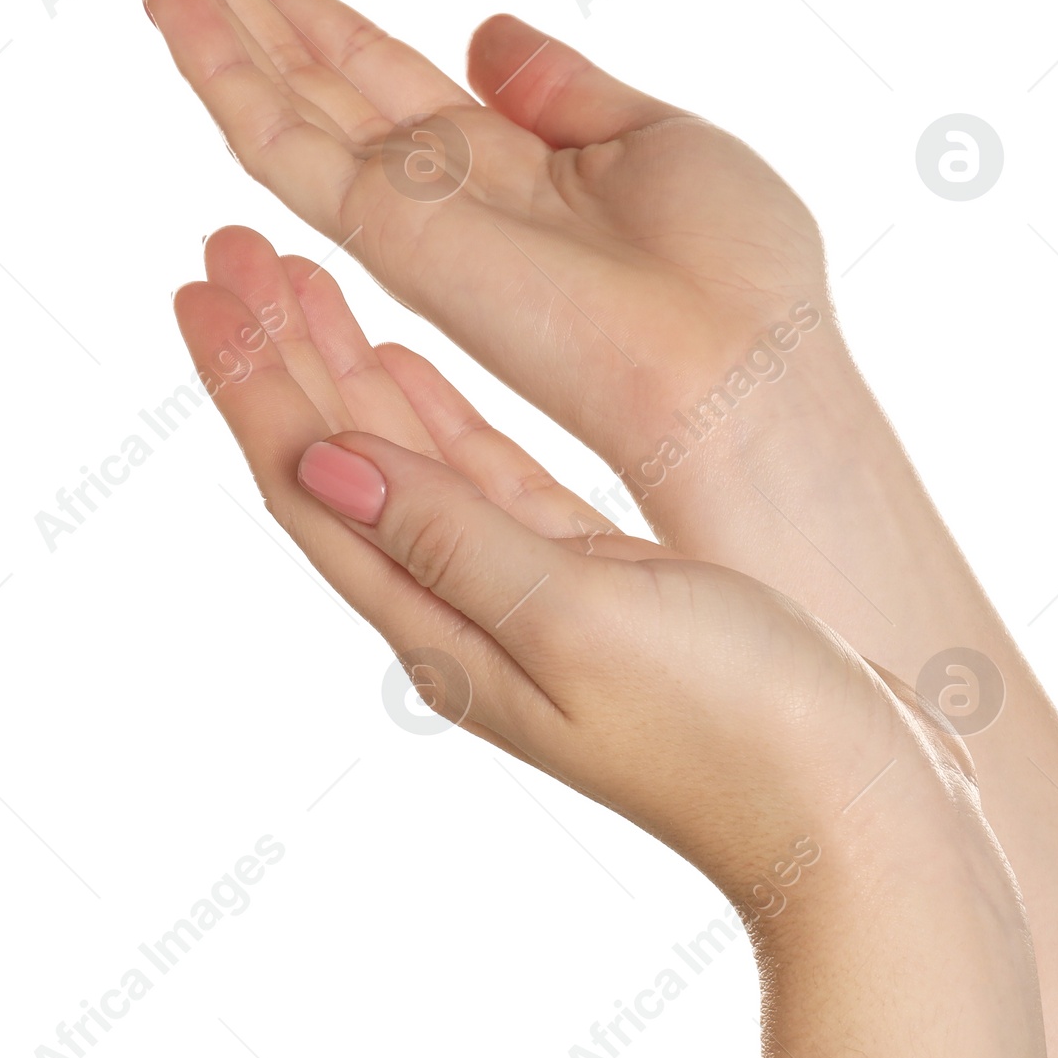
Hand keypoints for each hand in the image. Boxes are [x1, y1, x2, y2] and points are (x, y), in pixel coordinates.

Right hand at [122, 0, 836, 492]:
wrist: (741, 370)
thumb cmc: (738, 275)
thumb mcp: (658, 140)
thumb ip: (562, 88)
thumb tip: (490, 32)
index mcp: (515, 164)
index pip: (384, 72)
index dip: (314, 10)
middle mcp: (447, 190)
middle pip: (316, 75)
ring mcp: (411, 216)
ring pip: (280, 100)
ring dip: (207, 13)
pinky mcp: (391, 238)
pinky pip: (280, 143)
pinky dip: (222, 67)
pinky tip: (171, 0)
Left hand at [174, 228, 975, 901]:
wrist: (849, 809)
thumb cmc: (735, 726)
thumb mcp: (580, 623)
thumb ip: (451, 538)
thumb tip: (319, 459)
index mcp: (445, 631)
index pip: (310, 485)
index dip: (252, 380)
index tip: (208, 281)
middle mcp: (463, 615)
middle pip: (337, 464)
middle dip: (280, 355)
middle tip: (231, 248)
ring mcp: (522, 598)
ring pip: (402, 463)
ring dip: (344, 371)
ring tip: (298, 283)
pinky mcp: (586, 584)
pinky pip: (481, 483)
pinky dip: (436, 419)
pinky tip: (408, 369)